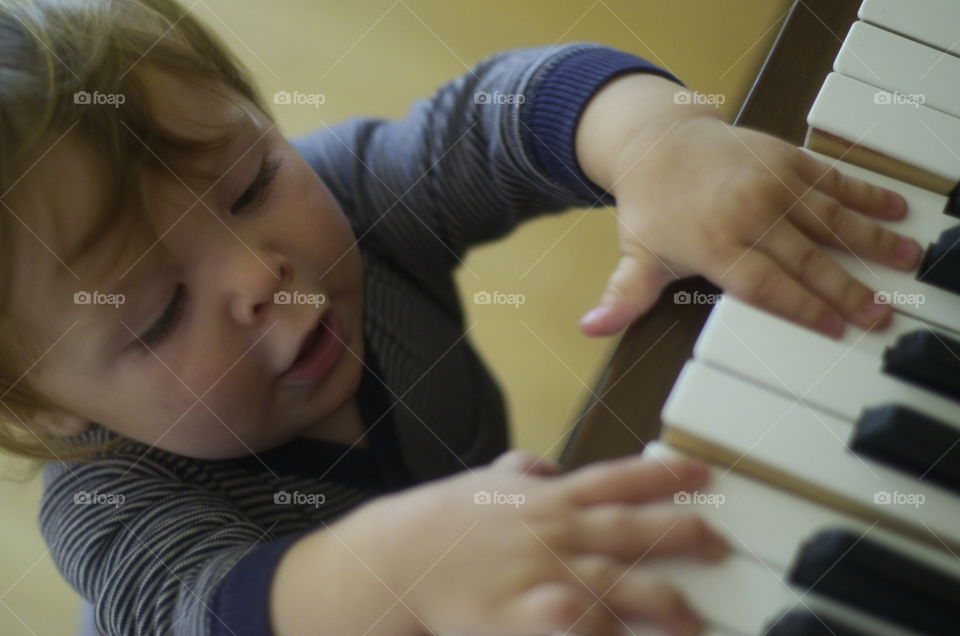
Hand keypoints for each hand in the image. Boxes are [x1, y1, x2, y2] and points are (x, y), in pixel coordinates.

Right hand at [357, 450, 726, 635]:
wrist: (400, 556)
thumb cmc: (444, 520)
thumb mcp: (485, 483)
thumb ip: (519, 472)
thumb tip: (541, 465)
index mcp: (551, 498)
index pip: (619, 478)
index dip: (665, 476)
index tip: (701, 475)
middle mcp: (557, 530)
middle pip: (634, 530)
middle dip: (683, 536)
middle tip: (718, 546)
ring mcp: (545, 572)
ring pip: (619, 584)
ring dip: (662, 603)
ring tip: (690, 619)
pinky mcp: (527, 615)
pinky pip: (581, 628)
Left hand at [574, 76, 921, 339]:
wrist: (655, 142)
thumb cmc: (651, 208)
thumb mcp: (634, 256)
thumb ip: (622, 297)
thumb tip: (590, 327)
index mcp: (714, 244)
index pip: (766, 285)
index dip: (802, 308)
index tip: (835, 329)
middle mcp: (748, 213)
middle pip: (805, 258)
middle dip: (846, 289)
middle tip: (880, 315)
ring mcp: (771, 183)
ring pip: (829, 218)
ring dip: (870, 242)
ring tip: (904, 263)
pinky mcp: (786, 159)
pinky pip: (832, 180)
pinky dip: (864, 194)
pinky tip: (893, 209)